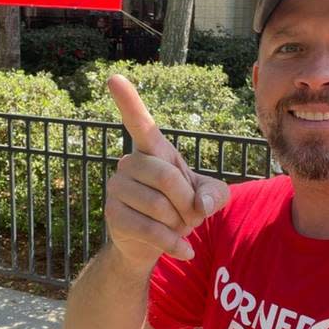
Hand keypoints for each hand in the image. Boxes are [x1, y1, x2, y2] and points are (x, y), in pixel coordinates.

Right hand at [104, 74, 230, 270]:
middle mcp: (129, 164)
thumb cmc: (182, 209)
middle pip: (167, 177)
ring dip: (179, 223)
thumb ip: (215, 195)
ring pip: (159, 205)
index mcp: (153, 151)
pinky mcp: (113, 215)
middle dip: (186, 201)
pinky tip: (184, 250)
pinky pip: (151, 229)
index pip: (139, 123)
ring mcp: (117, 189)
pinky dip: (174, 244)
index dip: (128, 101)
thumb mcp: (208, 198)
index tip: (114, 78)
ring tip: (178, 227)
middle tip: (189, 214)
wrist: (154, 245)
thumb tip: (199, 205)